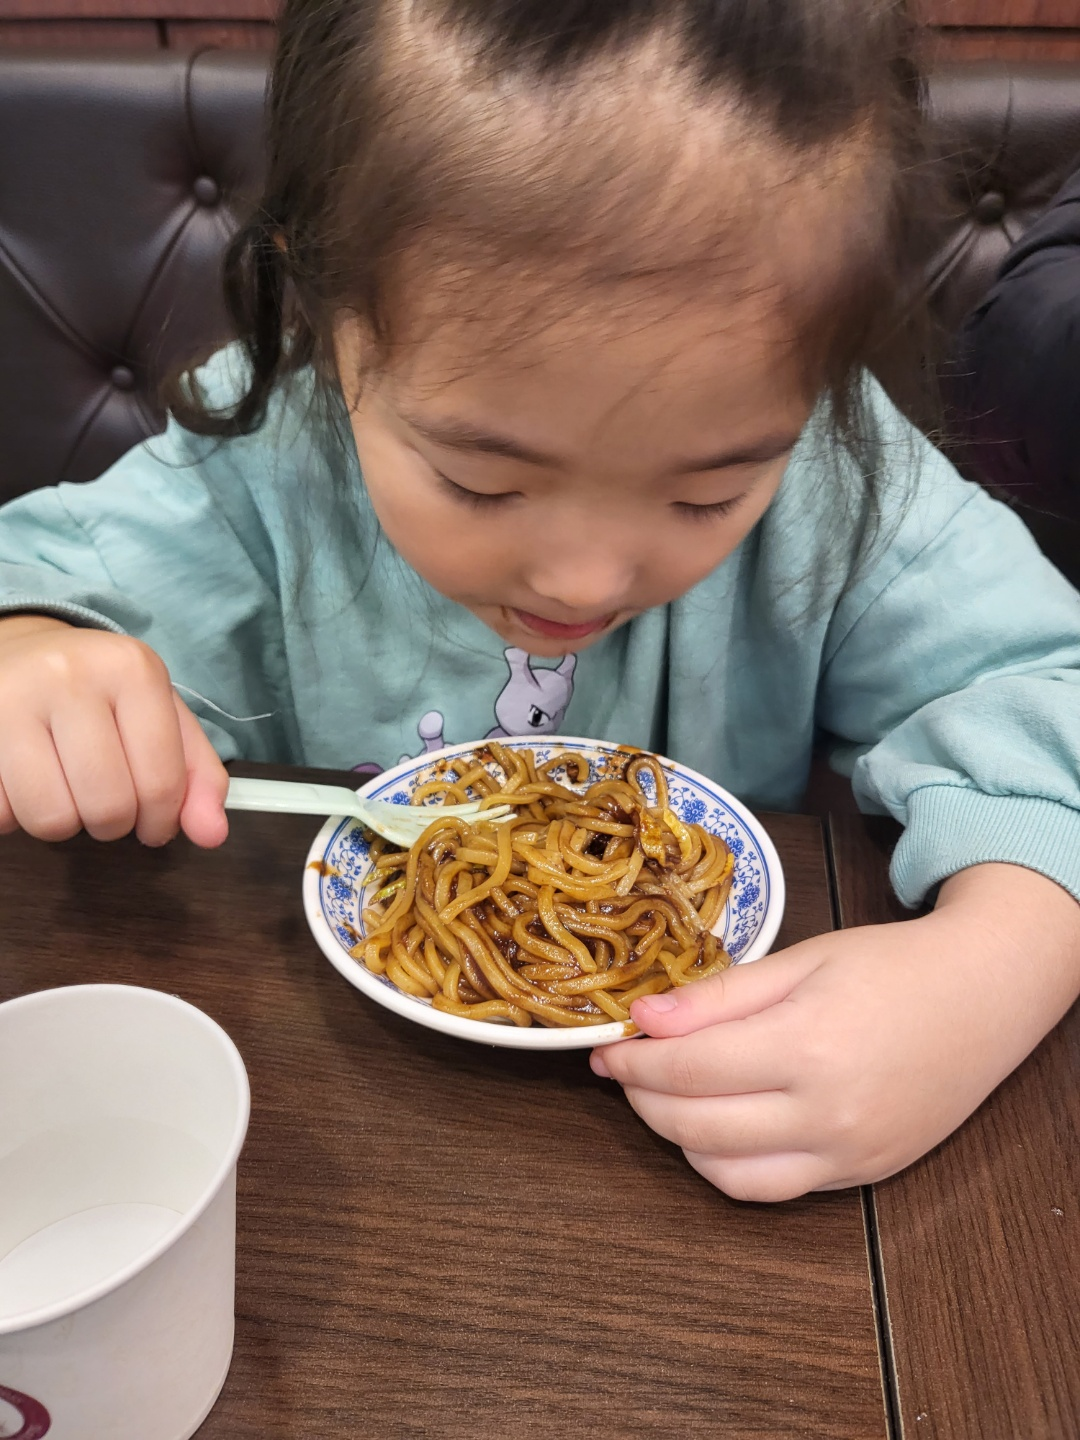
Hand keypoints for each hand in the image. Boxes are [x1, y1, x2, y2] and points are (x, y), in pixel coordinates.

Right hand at [0, 615, 227, 847]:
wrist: (24, 651)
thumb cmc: (101, 694)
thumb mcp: (162, 717)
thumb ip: (197, 777)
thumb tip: (212, 835)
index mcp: (131, 670)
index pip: (161, 783)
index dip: (162, 821)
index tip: (154, 823)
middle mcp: (69, 676)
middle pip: (108, 806)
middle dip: (112, 824)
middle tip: (106, 803)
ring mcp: (11, 700)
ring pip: (51, 818)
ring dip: (63, 822)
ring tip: (65, 788)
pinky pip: (2, 814)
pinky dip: (16, 814)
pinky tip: (24, 780)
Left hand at [591, 863, 1079, 1201]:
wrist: (982, 996)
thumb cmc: (891, 965)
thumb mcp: (800, 959)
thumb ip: (718, 996)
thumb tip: (645, 1019)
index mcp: (807, 1045)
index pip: (690, 1068)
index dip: (635, 1061)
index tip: (607, 1046)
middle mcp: (826, 1112)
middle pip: (696, 1126)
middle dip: (642, 1098)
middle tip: (624, 1068)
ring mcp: (846, 1153)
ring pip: (726, 1174)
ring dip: (676, 1139)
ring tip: (662, 1096)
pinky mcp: (860, 1174)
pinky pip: (772, 1190)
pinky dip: (726, 1166)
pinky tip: (712, 1127)